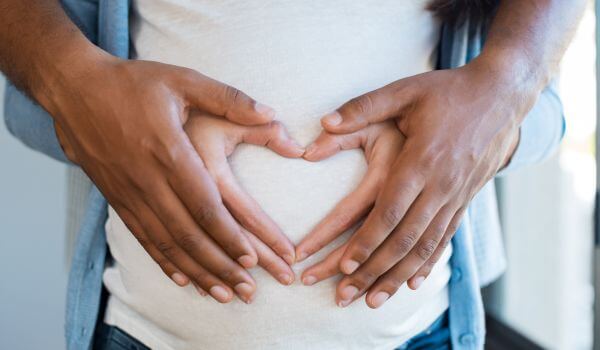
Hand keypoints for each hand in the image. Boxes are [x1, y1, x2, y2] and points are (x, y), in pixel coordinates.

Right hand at [50, 54, 295, 303]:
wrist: (74, 89)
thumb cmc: (133, 83)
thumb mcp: (184, 80)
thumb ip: (230, 99)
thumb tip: (273, 113)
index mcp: (169, 151)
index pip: (205, 205)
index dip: (229, 235)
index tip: (253, 257)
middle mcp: (148, 179)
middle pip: (189, 234)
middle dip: (221, 265)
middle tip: (248, 290)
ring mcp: (129, 192)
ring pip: (167, 244)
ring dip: (198, 272)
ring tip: (225, 294)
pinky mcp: (117, 198)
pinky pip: (143, 238)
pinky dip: (165, 262)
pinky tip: (184, 279)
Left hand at [316, 62, 520, 307]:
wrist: (502, 95)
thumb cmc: (449, 92)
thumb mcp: (405, 91)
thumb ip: (364, 107)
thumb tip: (323, 121)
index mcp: (421, 160)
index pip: (390, 212)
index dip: (366, 241)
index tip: (344, 264)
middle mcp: (440, 186)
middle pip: (404, 239)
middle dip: (374, 270)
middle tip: (346, 294)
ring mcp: (456, 196)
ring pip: (425, 247)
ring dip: (397, 276)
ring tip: (373, 300)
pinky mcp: (465, 200)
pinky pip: (445, 239)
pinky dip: (427, 264)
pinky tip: (413, 283)